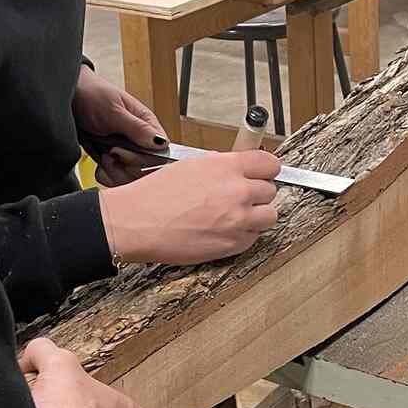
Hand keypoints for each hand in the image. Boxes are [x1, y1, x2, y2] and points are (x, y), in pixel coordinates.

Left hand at [73, 65, 164, 185]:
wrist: (65, 97)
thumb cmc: (91, 95)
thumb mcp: (114, 112)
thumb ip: (137, 128)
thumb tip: (161, 143)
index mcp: (147, 125)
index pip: (159, 153)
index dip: (142, 159)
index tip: (119, 152)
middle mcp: (139, 140)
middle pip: (146, 169)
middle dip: (125, 166)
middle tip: (109, 151)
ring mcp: (125, 151)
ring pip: (131, 177)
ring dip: (114, 171)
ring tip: (103, 155)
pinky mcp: (112, 160)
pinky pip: (117, 178)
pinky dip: (107, 176)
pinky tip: (100, 166)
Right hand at [98, 149, 280, 264]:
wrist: (137, 222)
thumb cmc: (156, 194)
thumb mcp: (190, 166)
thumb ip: (220, 166)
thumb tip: (235, 168)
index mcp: (227, 166)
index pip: (269, 163)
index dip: (267, 169)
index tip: (264, 174)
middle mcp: (238, 191)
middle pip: (270, 190)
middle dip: (257, 194)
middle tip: (240, 198)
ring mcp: (238, 219)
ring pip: (269, 216)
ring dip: (257, 216)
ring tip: (235, 216)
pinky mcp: (233, 244)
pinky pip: (254, 238)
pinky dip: (244, 235)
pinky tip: (224, 230)